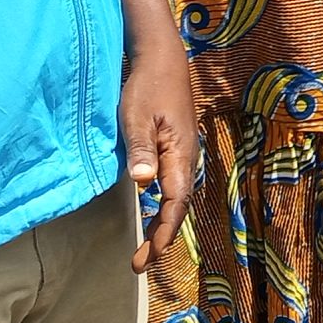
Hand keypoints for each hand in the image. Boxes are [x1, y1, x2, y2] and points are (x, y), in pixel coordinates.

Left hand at [119, 36, 195, 268]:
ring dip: (163, 223)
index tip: (150, 255)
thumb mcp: (136, 116)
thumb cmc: (147, 86)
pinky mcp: (176, 149)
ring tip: (147, 248)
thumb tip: (144, 184)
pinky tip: (154, 212)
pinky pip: (174, 186)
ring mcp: (183, 154)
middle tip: (140, 263)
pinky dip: (164, 206)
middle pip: (179, 206)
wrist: (163, 59)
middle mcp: (186, 159)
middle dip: (162, 237)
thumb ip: (140, 149)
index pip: (175, 202)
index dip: (164, 231)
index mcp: (180, 154)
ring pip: (177, 198)